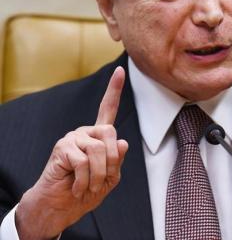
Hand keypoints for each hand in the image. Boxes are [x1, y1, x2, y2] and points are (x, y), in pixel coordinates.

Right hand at [16, 66, 128, 239]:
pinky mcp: (62, 147)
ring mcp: (73, 138)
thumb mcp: (109, 177)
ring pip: (99, 150)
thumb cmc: (86, 190)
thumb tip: (123, 142)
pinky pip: (83, 161)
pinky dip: (85, 180)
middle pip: (111, 134)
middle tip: (102, 179)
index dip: (115, 90)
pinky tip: (77, 187)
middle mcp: (86, 132)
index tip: (120, 70)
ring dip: (98, 175)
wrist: (61, 207)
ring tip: (89, 186)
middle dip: (111, 161)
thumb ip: (117, 159)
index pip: (108, 109)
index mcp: (99, 136)